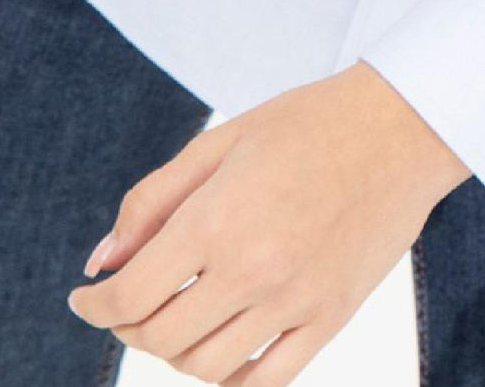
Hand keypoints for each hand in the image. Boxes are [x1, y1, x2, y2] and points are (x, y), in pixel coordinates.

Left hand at [65, 59, 470, 381]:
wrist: (401, 127)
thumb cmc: (307, 123)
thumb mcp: (221, 141)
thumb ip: (152, 200)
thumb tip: (100, 262)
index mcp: (216, 219)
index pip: (130, 295)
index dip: (94, 307)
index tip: (83, 299)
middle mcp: (252, 271)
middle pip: (161, 339)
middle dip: (128, 327)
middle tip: (125, 306)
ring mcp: (294, 303)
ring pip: (207, 368)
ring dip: (173, 353)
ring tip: (172, 320)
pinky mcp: (330, 319)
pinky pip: (267, 381)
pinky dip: (230, 380)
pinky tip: (217, 353)